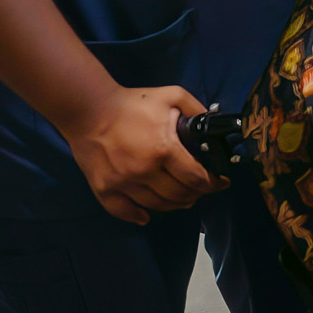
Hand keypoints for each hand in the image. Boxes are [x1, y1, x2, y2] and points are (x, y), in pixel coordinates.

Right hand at [63, 84, 222, 223]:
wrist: (89, 109)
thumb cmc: (132, 103)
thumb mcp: (172, 96)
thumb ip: (196, 109)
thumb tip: (213, 123)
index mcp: (163, 149)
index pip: (195, 178)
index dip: (213, 183)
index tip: (222, 182)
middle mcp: (144, 171)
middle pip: (179, 195)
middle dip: (197, 194)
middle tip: (203, 189)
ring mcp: (122, 183)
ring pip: (156, 205)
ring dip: (174, 205)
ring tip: (184, 198)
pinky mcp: (104, 188)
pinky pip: (123, 211)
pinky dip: (137, 216)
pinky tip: (146, 216)